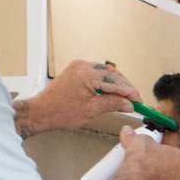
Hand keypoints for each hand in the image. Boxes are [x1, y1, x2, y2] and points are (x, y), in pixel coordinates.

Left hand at [19, 61, 139, 135]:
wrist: (41, 112)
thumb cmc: (60, 112)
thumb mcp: (91, 110)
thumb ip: (113, 104)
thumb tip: (128, 104)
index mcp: (86, 74)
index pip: (116, 82)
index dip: (129, 92)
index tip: (138, 101)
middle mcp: (83, 66)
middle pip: (113, 74)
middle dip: (125, 87)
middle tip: (134, 100)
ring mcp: (79, 67)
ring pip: (106, 72)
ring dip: (117, 84)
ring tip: (125, 98)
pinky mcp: (76, 70)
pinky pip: (97, 73)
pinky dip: (107, 82)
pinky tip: (112, 92)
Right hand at [116, 124, 179, 179]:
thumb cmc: (142, 161)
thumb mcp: (138, 141)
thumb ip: (134, 136)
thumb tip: (128, 132)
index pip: (175, 152)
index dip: (162, 151)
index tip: (153, 150)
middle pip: (172, 168)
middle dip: (161, 165)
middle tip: (147, 161)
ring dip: (156, 178)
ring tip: (142, 173)